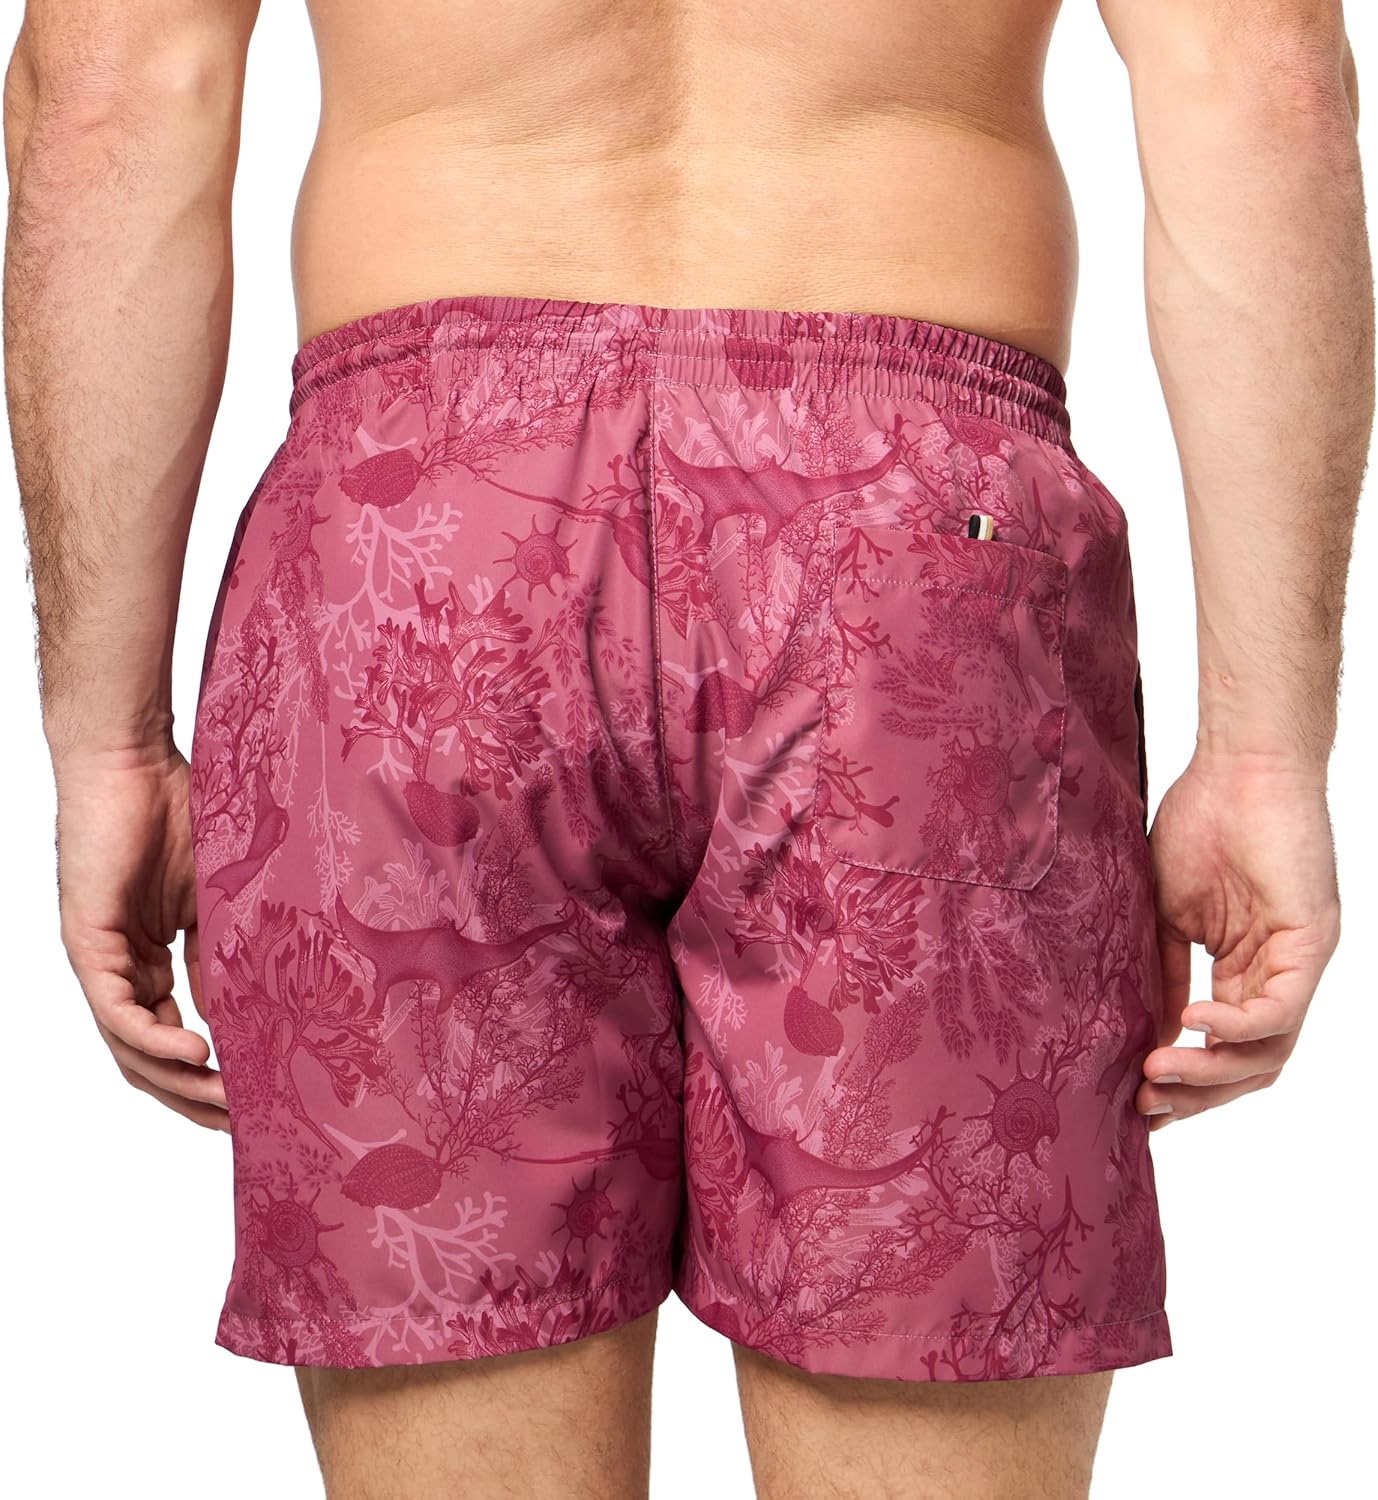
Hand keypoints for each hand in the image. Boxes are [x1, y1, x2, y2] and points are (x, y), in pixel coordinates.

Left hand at [54, 745, 227, 1129]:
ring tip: (227, 1100)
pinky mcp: (89, 943)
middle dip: (194, 1096)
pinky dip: (155, 1039)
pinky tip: (198, 1054)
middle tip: (243, 1122)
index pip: (173, 1035)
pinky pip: (118, 1010)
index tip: (255, 1100)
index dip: (209, 1075)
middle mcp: (120, 968)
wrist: (132, 757)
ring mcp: (101, 959)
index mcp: (148, 958)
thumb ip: (225, 951)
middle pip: (147, 1058)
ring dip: (178, 1080)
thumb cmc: (177, 808)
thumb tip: (255, 1009)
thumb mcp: (218, 895)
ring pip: (131, 1046)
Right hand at [1137, 751, 1340, 1131]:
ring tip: (1157, 1074)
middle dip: (1196, 1095)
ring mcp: (1296, 960)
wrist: (1238, 764)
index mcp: (1243, 965)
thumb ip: (1163, 970)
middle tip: (1145, 1107)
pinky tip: (1192, 1024)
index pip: (1222, 1045)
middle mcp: (1276, 972)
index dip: (1184, 1082)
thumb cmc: (1201, 818)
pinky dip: (1236, 1027)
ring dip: (1211, 1073)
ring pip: (1267, 1050)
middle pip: (1249, 1064)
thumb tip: (1149, 1029)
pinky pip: (1280, 1008)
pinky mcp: (1310, 941)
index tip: (1134, 1100)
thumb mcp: (1166, 911)